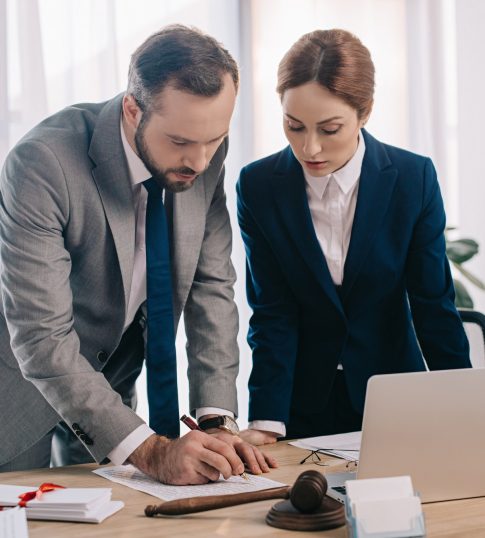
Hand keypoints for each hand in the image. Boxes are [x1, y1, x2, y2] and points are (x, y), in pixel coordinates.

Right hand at [127, 432, 244, 484]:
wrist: (159, 457)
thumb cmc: (184, 450)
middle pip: (220, 460)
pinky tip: (195, 474)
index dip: (235, 459)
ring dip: (214, 475)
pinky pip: (203, 480)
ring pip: (213, 473)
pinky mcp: (185, 474)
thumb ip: (214, 446)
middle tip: (231, 474)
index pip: (223, 447)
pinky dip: (204, 480)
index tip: (240, 468)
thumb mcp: (198, 441)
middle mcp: (194, 447)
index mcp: (199, 437)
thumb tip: (236, 460)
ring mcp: (188, 461)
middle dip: (230, 470)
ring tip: (205, 471)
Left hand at [208, 430, 277, 473]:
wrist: (210, 439)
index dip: (235, 461)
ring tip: (264, 470)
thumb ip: (214, 461)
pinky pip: (259, 452)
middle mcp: (235, 440)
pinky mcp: (248, 447)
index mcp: (224, 441)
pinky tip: (274, 464)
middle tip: (256, 471)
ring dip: (260, 461)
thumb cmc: (209, 451)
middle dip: (251, 461)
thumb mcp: (209, 454)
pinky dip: (267, 458)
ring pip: (253, 450)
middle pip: (245, 448)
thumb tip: (217, 472)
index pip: (231, 450)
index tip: (237, 472)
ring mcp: (243, 443)